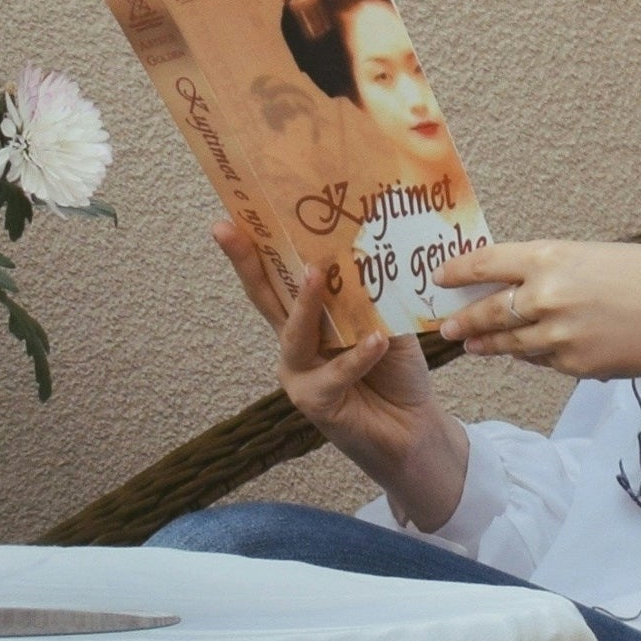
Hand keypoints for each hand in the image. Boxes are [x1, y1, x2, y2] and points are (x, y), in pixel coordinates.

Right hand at [209, 216, 469, 529]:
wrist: (413, 428)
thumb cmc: (396, 370)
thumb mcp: (387, 320)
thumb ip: (370, 294)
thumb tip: (365, 251)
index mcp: (308, 318)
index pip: (279, 276)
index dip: (256, 246)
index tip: (232, 212)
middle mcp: (295, 343)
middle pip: (264, 297)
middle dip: (244, 261)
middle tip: (226, 229)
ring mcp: (300, 374)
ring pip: (294, 335)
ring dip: (304, 303)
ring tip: (315, 272)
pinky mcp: (315, 403)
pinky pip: (335, 373)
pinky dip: (357, 356)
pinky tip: (377, 341)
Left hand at [432, 240, 640, 385]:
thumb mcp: (590, 256)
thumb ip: (548, 270)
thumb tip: (514, 286)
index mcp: (550, 258)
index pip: (486, 263)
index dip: (458, 270)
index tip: (440, 276)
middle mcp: (546, 297)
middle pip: (488, 311)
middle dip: (464, 319)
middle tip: (447, 325)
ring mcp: (559, 336)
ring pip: (510, 344)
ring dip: (488, 345)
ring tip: (471, 344)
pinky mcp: (575, 366)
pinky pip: (542, 361)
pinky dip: (531, 356)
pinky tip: (525, 353)